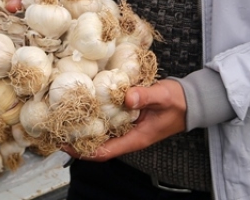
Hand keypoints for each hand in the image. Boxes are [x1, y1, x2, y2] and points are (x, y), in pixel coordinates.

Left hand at [65, 79, 187, 160]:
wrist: (191, 101)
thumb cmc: (178, 101)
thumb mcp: (162, 96)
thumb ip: (145, 96)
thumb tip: (127, 98)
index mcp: (136, 138)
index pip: (105, 152)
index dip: (84, 152)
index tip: (66, 145)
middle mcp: (130, 137)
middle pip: (99, 146)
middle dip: (78, 142)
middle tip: (58, 131)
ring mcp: (129, 129)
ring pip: (102, 135)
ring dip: (85, 130)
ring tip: (66, 121)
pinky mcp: (129, 118)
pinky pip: (109, 123)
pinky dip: (96, 118)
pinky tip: (85, 108)